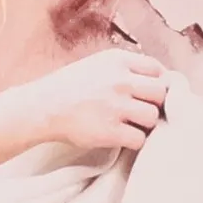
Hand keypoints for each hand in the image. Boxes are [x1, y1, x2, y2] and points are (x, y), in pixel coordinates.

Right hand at [26, 48, 169, 152]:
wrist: (42, 107)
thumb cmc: (68, 87)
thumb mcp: (96, 65)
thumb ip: (123, 68)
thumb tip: (155, 78)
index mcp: (117, 61)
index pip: (156, 69)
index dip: (157, 83)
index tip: (148, 94)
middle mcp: (120, 80)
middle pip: (160, 93)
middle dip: (153, 103)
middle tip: (140, 111)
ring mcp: (116, 106)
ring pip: (153, 116)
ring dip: (145, 124)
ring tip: (130, 125)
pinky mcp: (111, 130)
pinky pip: (140, 138)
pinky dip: (134, 141)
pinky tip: (122, 137)